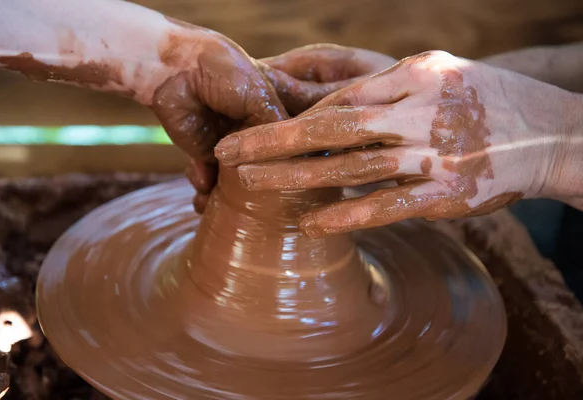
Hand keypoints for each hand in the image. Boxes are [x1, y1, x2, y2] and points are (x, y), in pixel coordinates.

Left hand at [151, 19, 289, 211]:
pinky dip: (204, 189)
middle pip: (261, 168)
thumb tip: (299, 160)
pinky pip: (207, 179)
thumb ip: (278, 128)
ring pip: (234, 180)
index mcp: (271, 115)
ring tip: (227, 210)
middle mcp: (251, 133)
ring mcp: (228, 146)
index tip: (294, 189)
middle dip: (258, 189)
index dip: (289, 166)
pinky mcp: (202, 153)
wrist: (176, 71)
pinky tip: (202, 196)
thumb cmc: (224, 73)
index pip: (287, 146)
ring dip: (228, 197)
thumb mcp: (261, 98)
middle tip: (263, 212)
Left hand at [215, 50, 578, 236]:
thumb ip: (390, 86)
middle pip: (335, 126)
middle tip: (229, 152)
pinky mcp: (449, 194)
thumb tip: (337, 107)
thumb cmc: (490, 100)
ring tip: (252, 185)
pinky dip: (348, 214)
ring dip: (297, 177)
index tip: (254, 126)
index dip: (292, 115)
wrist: (555, 133)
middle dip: (275, 139)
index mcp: (416, 75)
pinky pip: (390, 205)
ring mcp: (435, 154)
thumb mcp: (441, 74)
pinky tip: (311, 222)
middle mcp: (421, 110)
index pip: (342, 97)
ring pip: (353, 165)